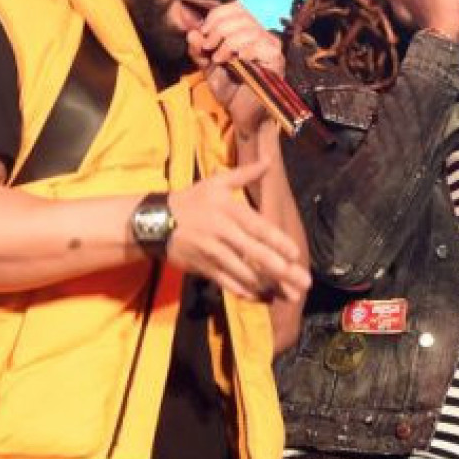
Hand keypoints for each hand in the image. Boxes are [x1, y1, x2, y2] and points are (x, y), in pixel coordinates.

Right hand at [166, 159, 309, 302]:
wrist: (156, 221)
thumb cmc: (192, 200)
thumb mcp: (216, 182)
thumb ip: (245, 174)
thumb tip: (268, 161)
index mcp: (230, 211)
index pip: (258, 228)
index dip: (278, 242)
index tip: (295, 254)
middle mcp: (223, 233)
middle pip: (256, 254)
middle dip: (281, 271)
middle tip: (302, 283)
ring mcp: (213, 253)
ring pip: (243, 273)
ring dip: (267, 285)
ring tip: (287, 295)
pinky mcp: (204, 268)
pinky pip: (227, 283)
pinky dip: (244, 291)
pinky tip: (260, 297)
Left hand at [186, 3, 283, 135]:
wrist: (243, 115)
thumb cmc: (229, 90)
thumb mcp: (207, 67)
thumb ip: (198, 50)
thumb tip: (192, 32)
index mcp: (246, 32)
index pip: (234, 8)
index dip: (216, 17)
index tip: (203, 35)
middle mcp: (261, 35)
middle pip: (240, 16)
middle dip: (219, 30)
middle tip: (209, 48)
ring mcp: (271, 46)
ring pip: (248, 30)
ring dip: (228, 43)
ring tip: (219, 60)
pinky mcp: (276, 60)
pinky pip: (260, 46)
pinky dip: (243, 52)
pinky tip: (235, 63)